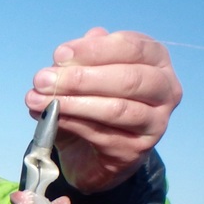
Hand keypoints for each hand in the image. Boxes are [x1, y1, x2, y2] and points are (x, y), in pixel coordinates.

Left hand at [25, 27, 182, 192]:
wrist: (95, 155)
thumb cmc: (94, 106)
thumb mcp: (85, 78)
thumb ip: (79, 63)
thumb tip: (66, 55)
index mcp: (157, 61)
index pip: (132, 47)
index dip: (94, 49)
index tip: (59, 54)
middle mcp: (165, 91)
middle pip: (128, 79)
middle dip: (81, 78)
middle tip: (42, 79)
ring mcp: (155, 123)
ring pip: (116, 109)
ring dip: (72, 103)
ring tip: (37, 100)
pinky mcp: (136, 150)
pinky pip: (101, 134)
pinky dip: (71, 124)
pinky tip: (49, 117)